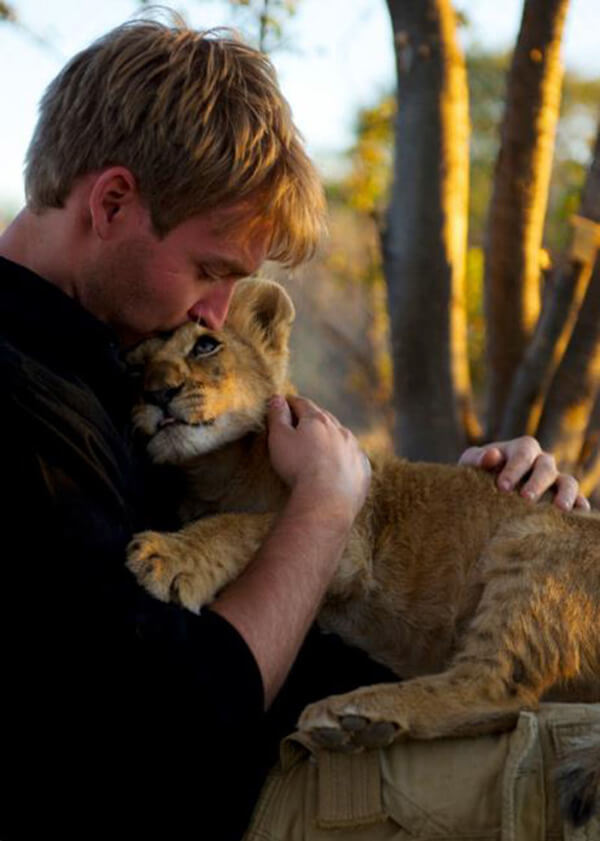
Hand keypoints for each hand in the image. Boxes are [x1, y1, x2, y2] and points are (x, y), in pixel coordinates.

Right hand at [267, 395, 370, 523]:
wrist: (326, 501)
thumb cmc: (298, 467)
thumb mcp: (279, 439)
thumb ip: (277, 416)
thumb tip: (277, 397)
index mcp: (318, 420)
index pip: (302, 404)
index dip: (291, 403)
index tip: (285, 403)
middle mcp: (340, 430)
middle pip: (324, 418)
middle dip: (312, 418)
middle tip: (301, 423)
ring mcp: (355, 449)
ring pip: (342, 437)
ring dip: (331, 437)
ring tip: (320, 446)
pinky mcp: (363, 469)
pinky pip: (353, 458)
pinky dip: (344, 458)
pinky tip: (338, 466)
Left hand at [458, 436, 589, 511]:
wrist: (480, 493)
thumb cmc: (476, 475)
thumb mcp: (470, 465)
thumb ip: (477, 459)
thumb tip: (492, 456)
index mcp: (520, 449)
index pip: (523, 452)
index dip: (514, 468)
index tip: (502, 486)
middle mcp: (541, 461)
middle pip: (546, 466)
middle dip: (537, 482)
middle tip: (525, 499)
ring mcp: (554, 480)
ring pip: (567, 481)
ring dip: (566, 494)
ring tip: (559, 509)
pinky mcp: (562, 498)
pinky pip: (577, 500)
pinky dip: (580, 506)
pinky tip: (577, 516)